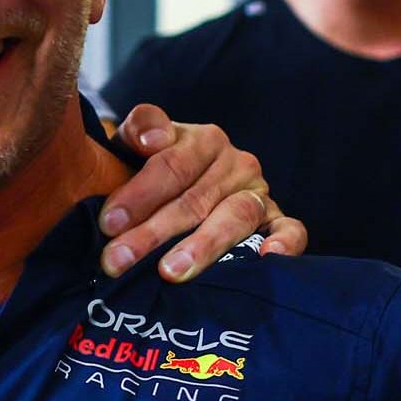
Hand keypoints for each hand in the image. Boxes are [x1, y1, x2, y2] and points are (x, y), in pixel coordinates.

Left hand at [96, 103, 306, 281]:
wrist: (179, 184)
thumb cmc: (149, 166)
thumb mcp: (135, 141)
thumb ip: (138, 128)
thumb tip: (152, 140)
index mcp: (203, 139)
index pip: (171, 165)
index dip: (138, 194)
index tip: (109, 223)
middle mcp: (236, 163)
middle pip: (194, 199)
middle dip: (152, 232)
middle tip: (118, 260)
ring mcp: (258, 192)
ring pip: (234, 217)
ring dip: (202, 246)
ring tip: (170, 272)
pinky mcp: (276, 219)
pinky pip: (291, 230)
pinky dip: (285, 243)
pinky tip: (266, 259)